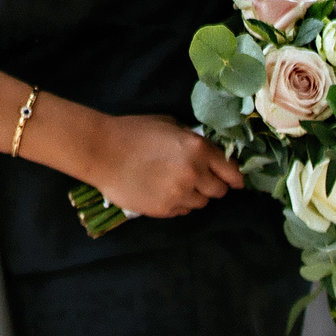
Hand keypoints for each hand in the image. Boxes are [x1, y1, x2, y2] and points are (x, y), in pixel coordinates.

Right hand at [89, 115, 241, 219]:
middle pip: (220, 191)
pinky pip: (183, 211)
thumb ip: (193, 140)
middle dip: (212, 186)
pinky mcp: (166, 210)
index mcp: (198, 149)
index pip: (232, 172)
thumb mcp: (169, 125)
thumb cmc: (134, 132)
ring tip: (175, 184)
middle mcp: (195, 173)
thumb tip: (209, 154)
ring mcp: (180, 194)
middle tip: (197, 179)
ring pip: (201, 203)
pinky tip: (162, 191)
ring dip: (194, 195)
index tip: (234, 181)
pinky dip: (178, 203)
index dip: (234, 177)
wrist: (102, 151)